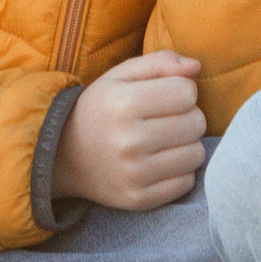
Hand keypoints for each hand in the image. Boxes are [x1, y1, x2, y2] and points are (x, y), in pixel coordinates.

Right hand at [54, 51, 206, 210]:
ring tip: (164, 140)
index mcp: (123, 104)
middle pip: (196, 123)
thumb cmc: (101, 108)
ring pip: (196, 154)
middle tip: (165, 119)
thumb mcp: (120, 75)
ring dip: (187, 144)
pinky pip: (186, 183)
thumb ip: (159, 62)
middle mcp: (129, 142)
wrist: (64, 155)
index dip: (182, 89)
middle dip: (188, 116)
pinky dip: (179, 171)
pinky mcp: (139, 199)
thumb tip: (195, 67)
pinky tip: (159, 162)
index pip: (187, 92)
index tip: (165, 95)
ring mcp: (134, 175)